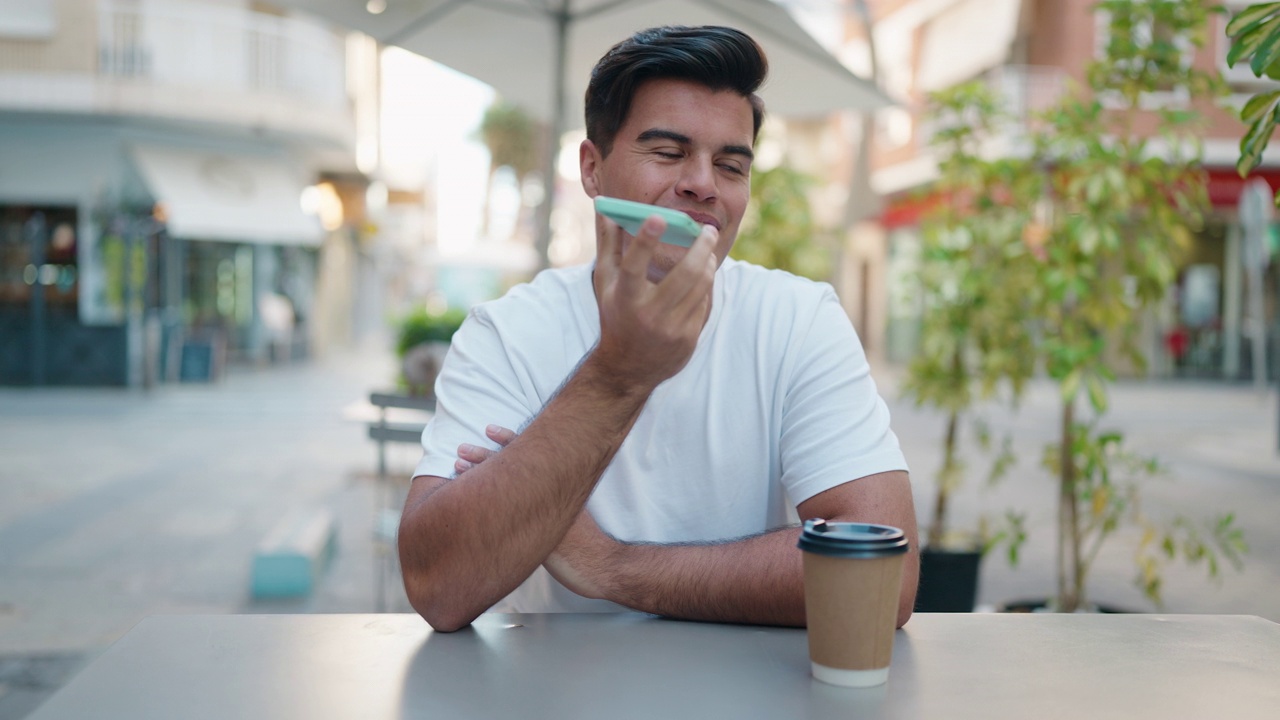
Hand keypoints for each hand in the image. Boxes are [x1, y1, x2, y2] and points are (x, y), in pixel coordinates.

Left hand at [455, 424, 616, 600]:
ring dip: (477, 476)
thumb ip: (555, 497)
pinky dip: (483, 508)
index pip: (529, 454)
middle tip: (461, 448)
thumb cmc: (587, 541)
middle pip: (511, 469)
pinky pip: (503, 519)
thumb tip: (539, 488)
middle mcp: (547, 494)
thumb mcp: (573, 510)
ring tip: (456, 465)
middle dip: (484, 457)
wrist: (601, 565)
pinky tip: (463, 504)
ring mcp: (539, 514)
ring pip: (503, 490)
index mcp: (557, 484)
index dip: (508, 439)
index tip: (490, 428)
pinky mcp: (532, 535)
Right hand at [590, 215, 717, 392]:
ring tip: (706, 249)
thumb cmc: (616, 316)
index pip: (633, 265)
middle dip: (701, 246)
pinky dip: (706, 285)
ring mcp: (671, 329)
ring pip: (701, 284)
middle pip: (685, 273)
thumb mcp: (606, 283)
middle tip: (708, 229)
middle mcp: (648, 314)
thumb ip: (607, 243)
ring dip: (708, 261)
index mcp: (624, 298)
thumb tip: (604, 207)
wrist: (627, 369)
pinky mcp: (688, 339)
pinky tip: (702, 276)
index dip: (646, 241)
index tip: (658, 217)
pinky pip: (705, 302)